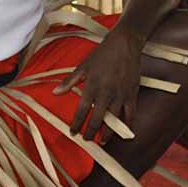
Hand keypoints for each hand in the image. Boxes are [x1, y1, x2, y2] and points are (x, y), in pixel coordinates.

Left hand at [54, 27, 145, 141]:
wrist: (124, 45)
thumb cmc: (102, 55)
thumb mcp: (83, 67)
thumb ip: (69, 82)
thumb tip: (55, 93)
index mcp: (92, 86)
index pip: (82, 111)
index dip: (76, 124)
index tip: (73, 133)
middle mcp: (106, 93)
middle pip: (97, 120)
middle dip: (90, 133)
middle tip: (86, 139)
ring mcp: (120, 95)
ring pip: (114, 121)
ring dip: (107, 134)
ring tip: (102, 141)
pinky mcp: (132, 94)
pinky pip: (130, 115)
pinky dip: (126, 126)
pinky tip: (122, 133)